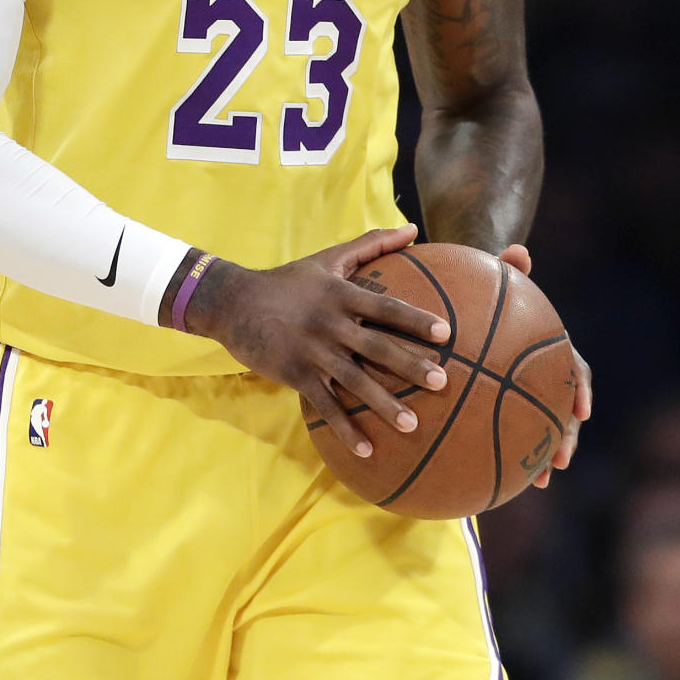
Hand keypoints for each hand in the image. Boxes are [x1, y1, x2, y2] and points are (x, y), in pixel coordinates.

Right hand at [188, 225, 450, 457]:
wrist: (233, 302)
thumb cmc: (288, 280)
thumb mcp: (328, 257)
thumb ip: (372, 243)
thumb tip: (413, 229)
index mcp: (340, 293)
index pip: (385, 307)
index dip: (415, 319)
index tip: (445, 333)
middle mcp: (329, 322)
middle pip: (376, 346)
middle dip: (410, 365)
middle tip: (442, 383)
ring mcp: (311, 351)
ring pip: (353, 381)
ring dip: (383, 405)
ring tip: (413, 425)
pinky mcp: (294, 374)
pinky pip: (325, 406)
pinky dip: (345, 429)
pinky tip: (368, 450)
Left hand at [499, 244, 591, 488]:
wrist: (472, 300)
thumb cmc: (487, 288)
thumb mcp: (495, 275)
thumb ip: (507, 267)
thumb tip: (520, 250)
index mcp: (550, 346)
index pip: (575, 368)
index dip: (579, 389)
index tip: (581, 409)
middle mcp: (544, 373)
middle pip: (563, 409)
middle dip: (565, 436)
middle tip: (559, 460)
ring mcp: (525, 390)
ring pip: (542, 428)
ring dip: (544, 456)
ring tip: (537, 482)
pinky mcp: (500, 403)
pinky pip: (508, 432)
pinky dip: (506, 454)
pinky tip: (491, 476)